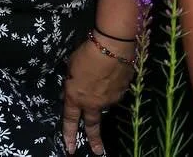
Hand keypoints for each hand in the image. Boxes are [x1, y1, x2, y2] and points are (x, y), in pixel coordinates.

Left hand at [62, 35, 134, 154]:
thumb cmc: (87, 53)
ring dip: (104, 96)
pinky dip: (113, 86)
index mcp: (75, 98)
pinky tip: (114, 73)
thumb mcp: (71, 67)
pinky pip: (116, 92)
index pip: (70, 121)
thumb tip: (73, 88)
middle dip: (94, 140)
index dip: (69, 135)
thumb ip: (72, 82)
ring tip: (105, 76)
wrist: (113, 46)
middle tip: (98, 151)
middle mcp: (93, 103)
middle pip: (92, 126)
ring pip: (105, 104)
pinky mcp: (123, 91)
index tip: (70, 149)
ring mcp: (110, 99)